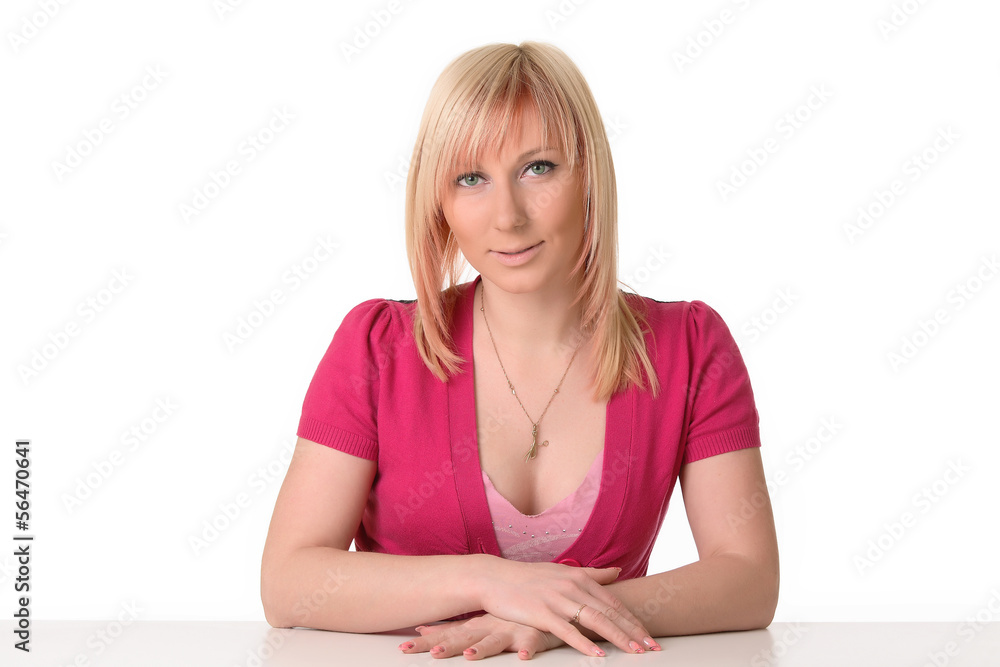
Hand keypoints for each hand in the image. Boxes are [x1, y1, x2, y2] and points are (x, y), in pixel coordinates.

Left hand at [399, 613, 563, 659]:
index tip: (404, 649)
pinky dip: (527, 649)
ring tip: (470, 655)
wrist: (543, 605)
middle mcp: (488, 627)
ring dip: (482, 648)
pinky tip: (522, 656)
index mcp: (475, 626)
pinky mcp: (533, 635)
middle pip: (464, 640)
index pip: (447, 635)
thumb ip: (452, 629)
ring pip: (494, 641)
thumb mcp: (478, 623)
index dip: (427, 642)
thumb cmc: (508, 617)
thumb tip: (422, 628)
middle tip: (432, 655)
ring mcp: (510, 630)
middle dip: (447, 647)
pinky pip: (531, 643)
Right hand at [469, 555, 660, 656]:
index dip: (633, 620)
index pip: (613, 602)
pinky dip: (585, 644)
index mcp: (579, 577)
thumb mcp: (562, 571)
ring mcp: (557, 600)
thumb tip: (618, 572)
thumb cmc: (528, 577)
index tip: (650, 635)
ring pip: (595, 621)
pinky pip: (568, 631)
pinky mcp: (542, 613)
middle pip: (610, 613)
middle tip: (653, 648)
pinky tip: (599, 655)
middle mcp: (572, 587)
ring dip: (618, 638)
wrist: (494, 578)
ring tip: (636, 652)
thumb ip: (593, 574)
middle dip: (634, 631)